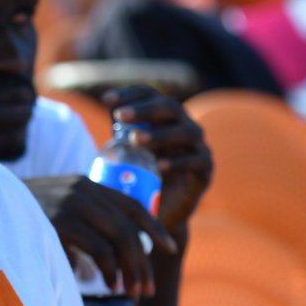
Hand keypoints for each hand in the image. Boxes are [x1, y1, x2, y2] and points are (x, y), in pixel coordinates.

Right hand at [25, 175, 176, 297]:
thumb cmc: (18, 213)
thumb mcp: (53, 208)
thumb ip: (77, 219)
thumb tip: (97, 255)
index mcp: (86, 185)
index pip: (132, 204)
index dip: (154, 228)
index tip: (169, 248)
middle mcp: (82, 191)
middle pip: (128, 227)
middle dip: (143, 261)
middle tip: (148, 289)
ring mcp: (70, 205)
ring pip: (118, 238)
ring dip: (130, 269)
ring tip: (132, 292)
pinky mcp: (59, 223)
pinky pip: (97, 249)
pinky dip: (109, 269)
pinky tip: (110, 284)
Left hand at [103, 86, 212, 233]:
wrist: (159, 212)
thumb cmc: (137, 176)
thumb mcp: (123, 151)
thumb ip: (116, 131)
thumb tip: (101, 110)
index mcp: (163, 117)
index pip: (150, 94)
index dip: (131, 93)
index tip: (107, 100)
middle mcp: (184, 125)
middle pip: (170, 107)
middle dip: (144, 109)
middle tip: (120, 116)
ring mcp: (198, 146)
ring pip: (186, 131)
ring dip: (159, 134)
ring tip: (135, 140)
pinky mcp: (205, 170)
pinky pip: (196, 160)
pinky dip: (177, 161)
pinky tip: (159, 165)